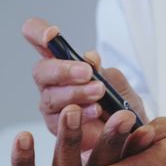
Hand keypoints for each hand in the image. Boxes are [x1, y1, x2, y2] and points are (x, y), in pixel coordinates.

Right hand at [22, 18, 147, 149]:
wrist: (127, 133)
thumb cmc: (118, 103)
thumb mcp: (117, 83)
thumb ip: (104, 71)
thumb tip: (91, 58)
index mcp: (62, 60)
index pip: (40, 40)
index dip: (38, 32)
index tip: (51, 34)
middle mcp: (51, 81)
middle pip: (42, 71)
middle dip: (64, 70)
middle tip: (87, 72)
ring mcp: (51, 105)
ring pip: (52, 97)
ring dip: (76, 92)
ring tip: (99, 92)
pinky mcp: (56, 128)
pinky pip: (60, 120)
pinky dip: (81, 113)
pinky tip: (97, 110)